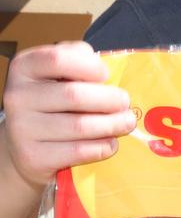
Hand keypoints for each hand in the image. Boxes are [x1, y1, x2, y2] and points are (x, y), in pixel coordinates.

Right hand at [2, 42, 133, 187]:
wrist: (27, 147)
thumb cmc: (53, 104)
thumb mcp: (59, 75)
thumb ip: (80, 63)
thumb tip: (109, 73)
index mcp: (24, 68)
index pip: (58, 60)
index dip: (90, 66)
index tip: (106, 75)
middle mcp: (17, 97)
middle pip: (74, 95)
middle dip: (110, 99)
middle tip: (125, 103)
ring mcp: (21, 128)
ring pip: (80, 126)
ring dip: (112, 124)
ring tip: (126, 123)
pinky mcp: (32, 157)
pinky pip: (78, 151)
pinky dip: (102, 147)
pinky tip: (110, 143)